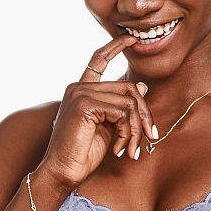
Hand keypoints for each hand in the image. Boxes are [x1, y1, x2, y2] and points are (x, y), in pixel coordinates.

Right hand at [38, 33, 157, 186]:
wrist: (61, 172)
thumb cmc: (81, 155)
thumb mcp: (107, 128)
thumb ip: (121, 108)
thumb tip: (142, 87)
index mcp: (81, 90)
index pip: (99, 60)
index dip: (116, 46)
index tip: (131, 38)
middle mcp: (79, 87)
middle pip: (128, 88)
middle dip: (144, 115)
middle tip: (148, 138)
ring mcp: (80, 94)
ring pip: (129, 101)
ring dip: (137, 129)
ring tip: (131, 149)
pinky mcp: (84, 104)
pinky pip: (122, 112)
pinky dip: (127, 133)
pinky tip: (119, 149)